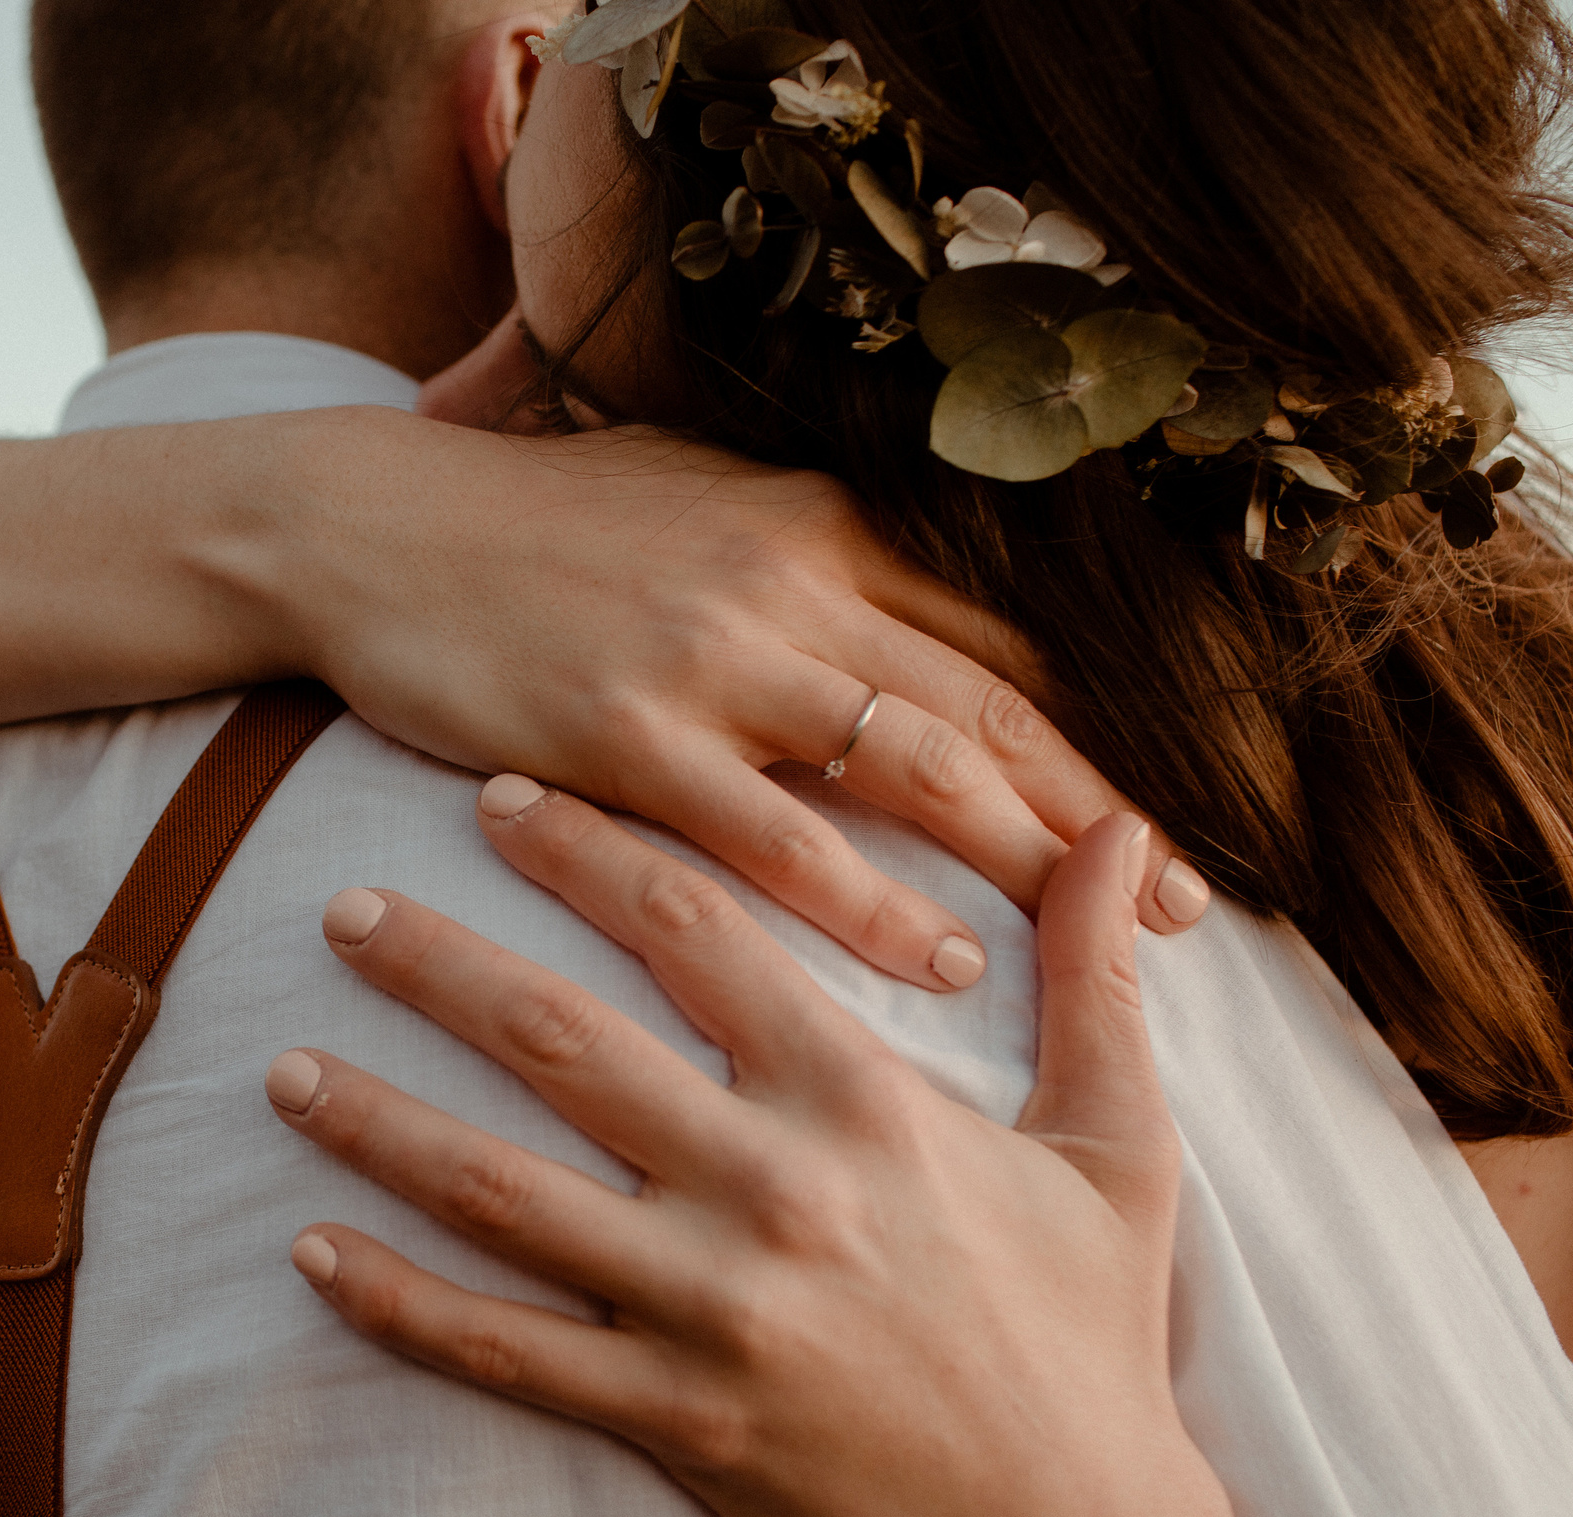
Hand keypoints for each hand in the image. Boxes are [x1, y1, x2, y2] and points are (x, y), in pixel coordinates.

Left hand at [260, 793, 1251, 1516]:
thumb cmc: (1092, 1332)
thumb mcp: (1118, 1144)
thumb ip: (1096, 979)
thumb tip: (1131, 833)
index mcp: (866, 1102)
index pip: (695, 929)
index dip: (586, 848)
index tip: (498, 801)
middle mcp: (774, 1190)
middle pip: (565, 1043)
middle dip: (438, 964)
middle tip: (342, 907)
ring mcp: (714, 1312)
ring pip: (505, 1194)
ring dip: (380, 1125)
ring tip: (281, 1070)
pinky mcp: (677, 1419)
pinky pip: (507, 1355)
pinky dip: (402, 1306)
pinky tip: (315, 1255)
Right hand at [263, 407, 1211, 996]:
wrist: (367, 528)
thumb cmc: (535, 529)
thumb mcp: (695, 501)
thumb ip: (806, 559)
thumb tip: (897, 625)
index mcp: (820, 523)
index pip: (999, 636)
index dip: (1101, 734)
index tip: (1172, 819)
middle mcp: (793, 578)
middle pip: (992, 702)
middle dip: (1105, 809)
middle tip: (1205, 906)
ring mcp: (712, 655)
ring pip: (916, 763)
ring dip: (1027, 854)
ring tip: (1118, 943)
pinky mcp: (626, 733)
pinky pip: (776, 834)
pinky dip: (872, 901)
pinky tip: (945, 958)